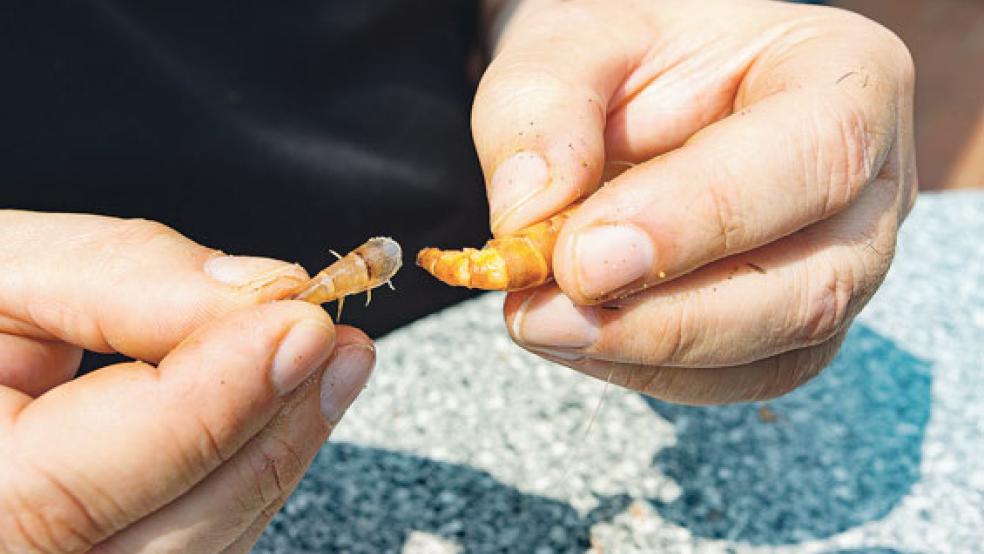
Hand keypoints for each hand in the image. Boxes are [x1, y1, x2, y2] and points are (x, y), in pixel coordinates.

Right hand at [0, 211, 374, 551]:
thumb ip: (109, 275)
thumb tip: (252, 288)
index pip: (71, 490)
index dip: (207, 404)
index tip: (299, 323)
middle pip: (164, 540)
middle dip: (268, 431)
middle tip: (333, 341)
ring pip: (196, 551)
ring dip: (273, 453)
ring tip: (324, 366)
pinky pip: (192, 543)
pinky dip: (240, 476)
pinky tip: (275, 412)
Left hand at [476, 0, 915, 403]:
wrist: (635, 85)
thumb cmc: (623, 50)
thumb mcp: (573, 39)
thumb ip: (542, 107)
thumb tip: (526, 219)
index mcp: (842, 79)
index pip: (815, 157)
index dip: (700, 218)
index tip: (584, 258)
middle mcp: (865, 188)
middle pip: (810, 288)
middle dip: (667, 322)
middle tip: (544, 315)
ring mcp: (834, 267)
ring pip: (774, 355)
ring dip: (645, 357)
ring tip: (542, 324)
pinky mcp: (786, 326)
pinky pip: (735, 379)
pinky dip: (645, 372)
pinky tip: (575, 338)